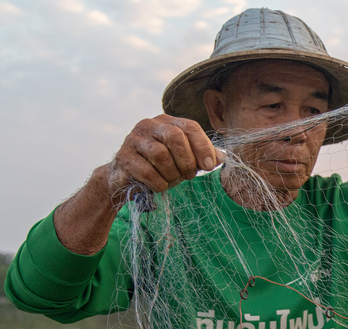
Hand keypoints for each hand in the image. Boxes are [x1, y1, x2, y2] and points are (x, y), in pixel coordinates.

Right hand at [105, 114, 223, 198]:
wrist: (128, 178)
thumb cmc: (162, 167)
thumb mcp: (185, 160)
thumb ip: (204, 156)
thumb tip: (223, 158)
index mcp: (168, 122)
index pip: (190, 127)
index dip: (202, 146)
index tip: (209, 166)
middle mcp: (149, 125)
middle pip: (175, 137)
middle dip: (186, 161)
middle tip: (188, 176)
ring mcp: (134, 139)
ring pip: (160, 155)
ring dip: (172, 174)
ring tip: (172, 180)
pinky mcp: (123, 157)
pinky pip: (147, 171)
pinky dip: (158, 183)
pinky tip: (159, 186)